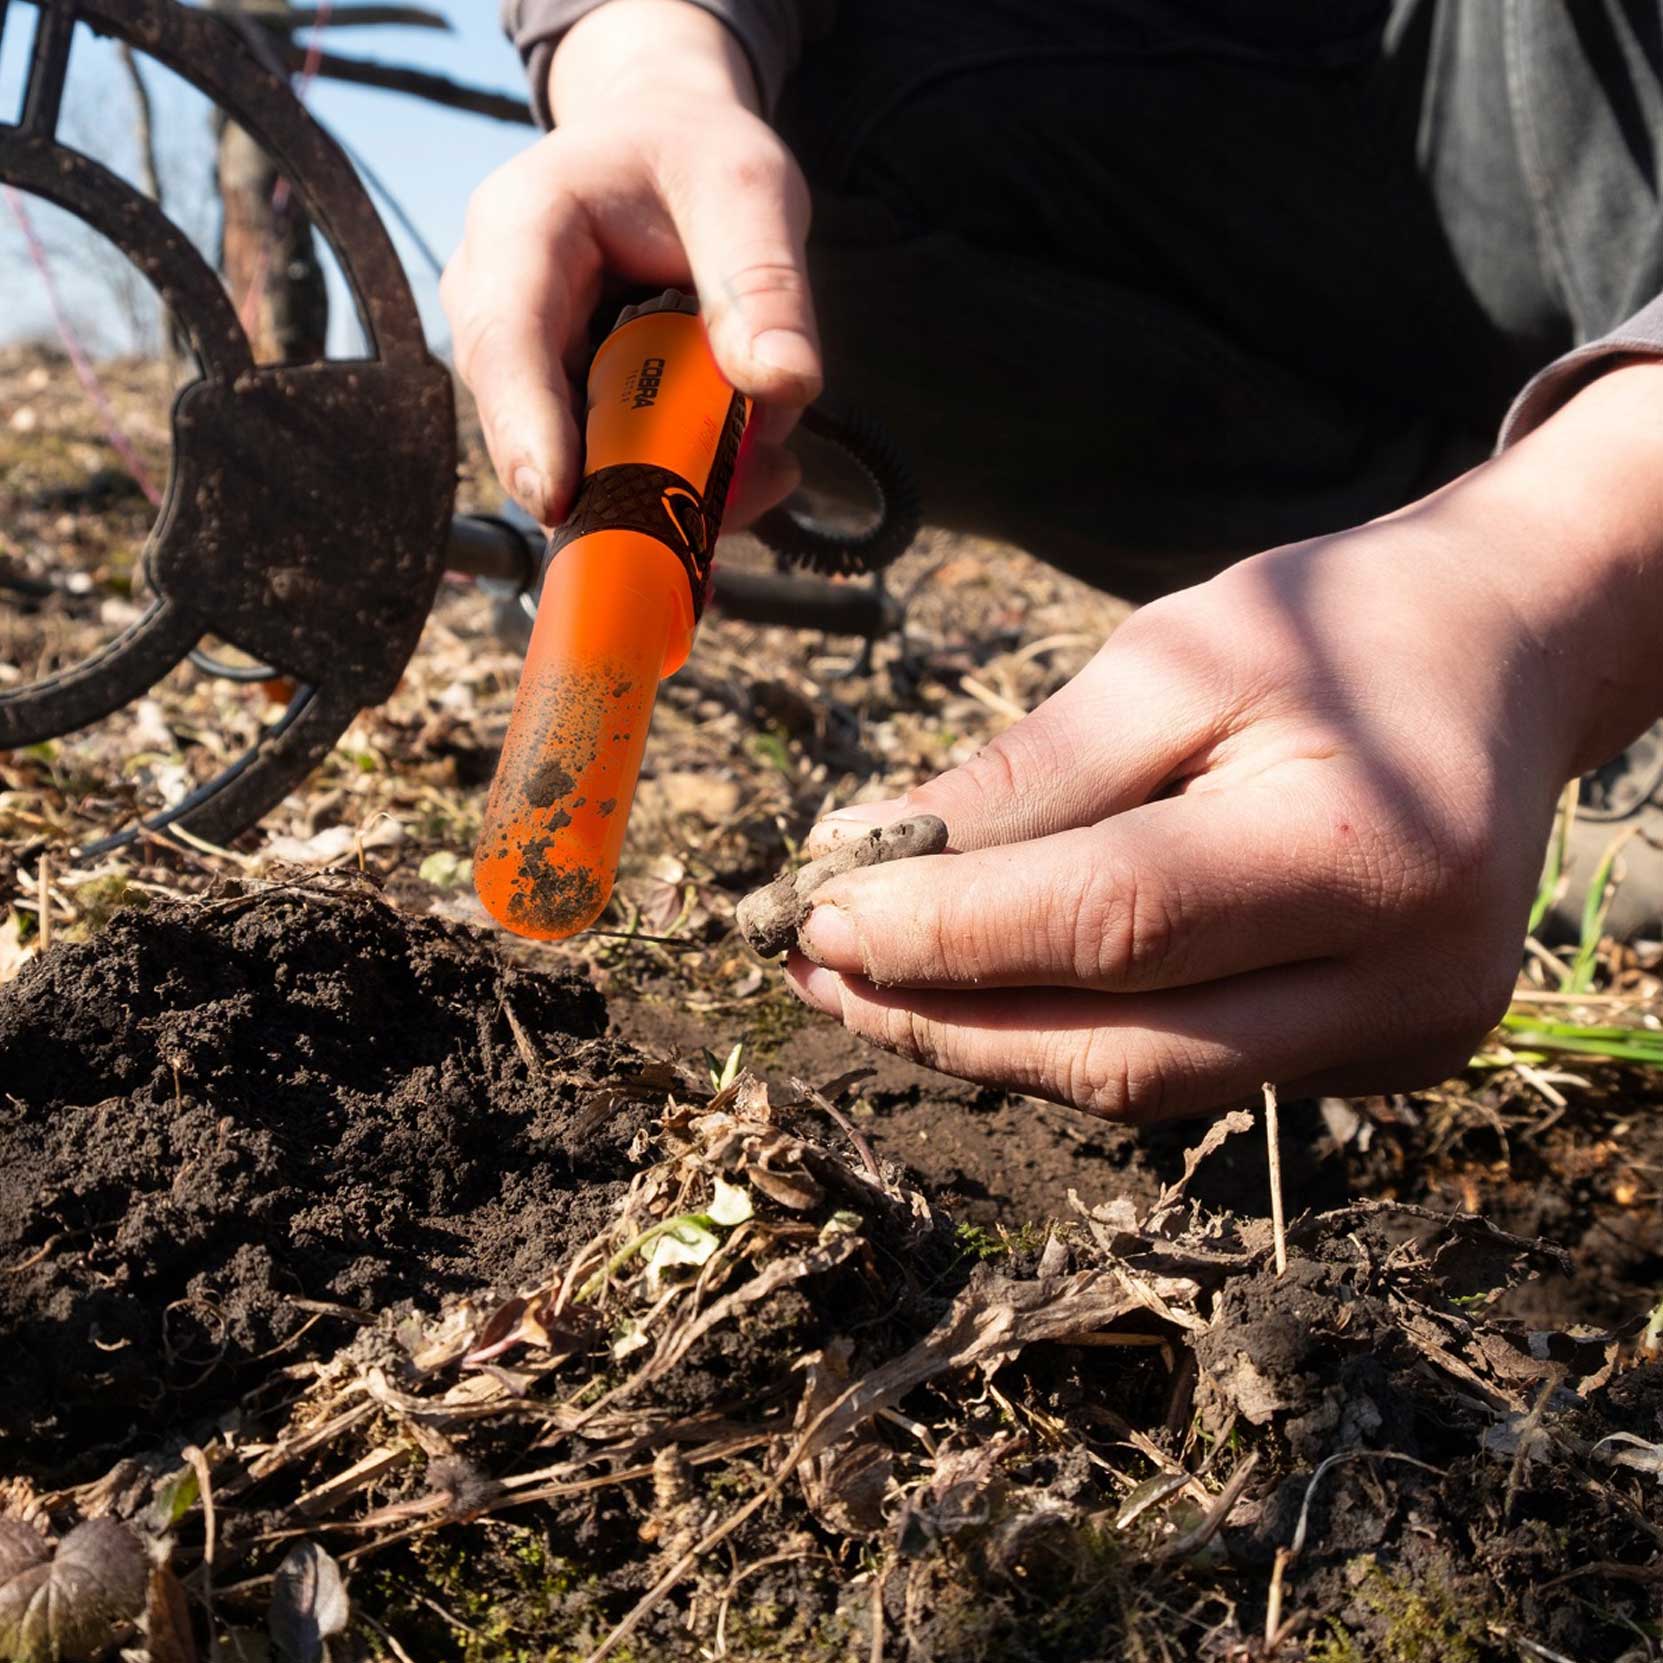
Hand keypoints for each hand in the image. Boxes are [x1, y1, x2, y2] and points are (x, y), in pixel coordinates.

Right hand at [441, 1, 819, 527]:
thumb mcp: (747, 191)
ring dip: (671, 484)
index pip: (507, 341)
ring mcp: (524, 367)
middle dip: (628, 480)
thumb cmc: (693, 157)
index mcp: (521, 226)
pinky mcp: (561, 408)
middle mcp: (497, 305)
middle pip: (535, 427)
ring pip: (578, 466)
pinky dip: (682, 480)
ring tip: (763, 459)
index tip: (558, 501)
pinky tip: (749, 458)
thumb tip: (784, 385)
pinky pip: (612, 471)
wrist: (667, 151)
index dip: (527, 428)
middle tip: (735, 495)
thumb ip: (764, 284)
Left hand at [783, 363, 1662, 1119]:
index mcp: (1362, 849)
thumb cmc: (1339, 629)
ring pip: (1146, 1083)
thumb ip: (1032, 774)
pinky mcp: (1385, 1058)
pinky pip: (1191, 1072)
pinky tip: (987, 990)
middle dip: (944, 1019)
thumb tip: (868, 860)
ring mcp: (1404, 1037)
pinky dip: (1074, 1036)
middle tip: (816, 968)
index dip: (945, 931)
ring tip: (869, 984)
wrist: (1505, 656)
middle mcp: (1406, 979)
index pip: (1110, 923)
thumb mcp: (1178, 657)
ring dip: (990, 1044)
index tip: (814, 912)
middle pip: (1122, 1048)